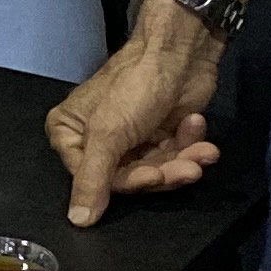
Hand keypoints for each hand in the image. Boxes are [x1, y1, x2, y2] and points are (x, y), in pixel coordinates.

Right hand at [44, 3, 223, 225]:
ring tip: (200, 152)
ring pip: (157, 170)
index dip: (127, 182)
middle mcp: (98, 138)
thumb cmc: (137, 82)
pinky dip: (191, 146)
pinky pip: (175, 156)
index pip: (93, 180)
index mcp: (70, 133)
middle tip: (185, 168)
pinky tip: (196, 127)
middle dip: (163, 172)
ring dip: (183, 162)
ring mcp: (132, 137)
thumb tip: (79, 220)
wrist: (181, 50)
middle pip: (129, 178)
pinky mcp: (161, 133)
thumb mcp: (107, 134)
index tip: (151, 176)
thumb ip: (92, 180)